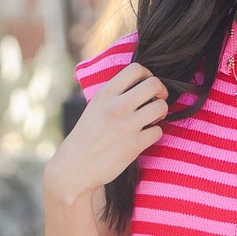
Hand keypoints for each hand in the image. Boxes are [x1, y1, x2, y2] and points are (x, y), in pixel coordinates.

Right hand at [43, 62, 168, 205]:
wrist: (75, 167)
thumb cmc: (87, 137)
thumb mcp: (95, 107)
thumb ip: (114, 95)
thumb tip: (137, 85)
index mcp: (105, 93)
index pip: (136, 68)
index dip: (148, 76)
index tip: (147, 87)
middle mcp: (116, 106)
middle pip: (154, 84)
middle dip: (161, 92)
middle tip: (156, 101)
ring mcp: (126, 125)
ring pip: (161, 107)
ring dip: (161, 113)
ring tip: (152, 119)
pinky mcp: (134, 145)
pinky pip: (158, 131)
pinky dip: (155, 134)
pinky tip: (145, 137)